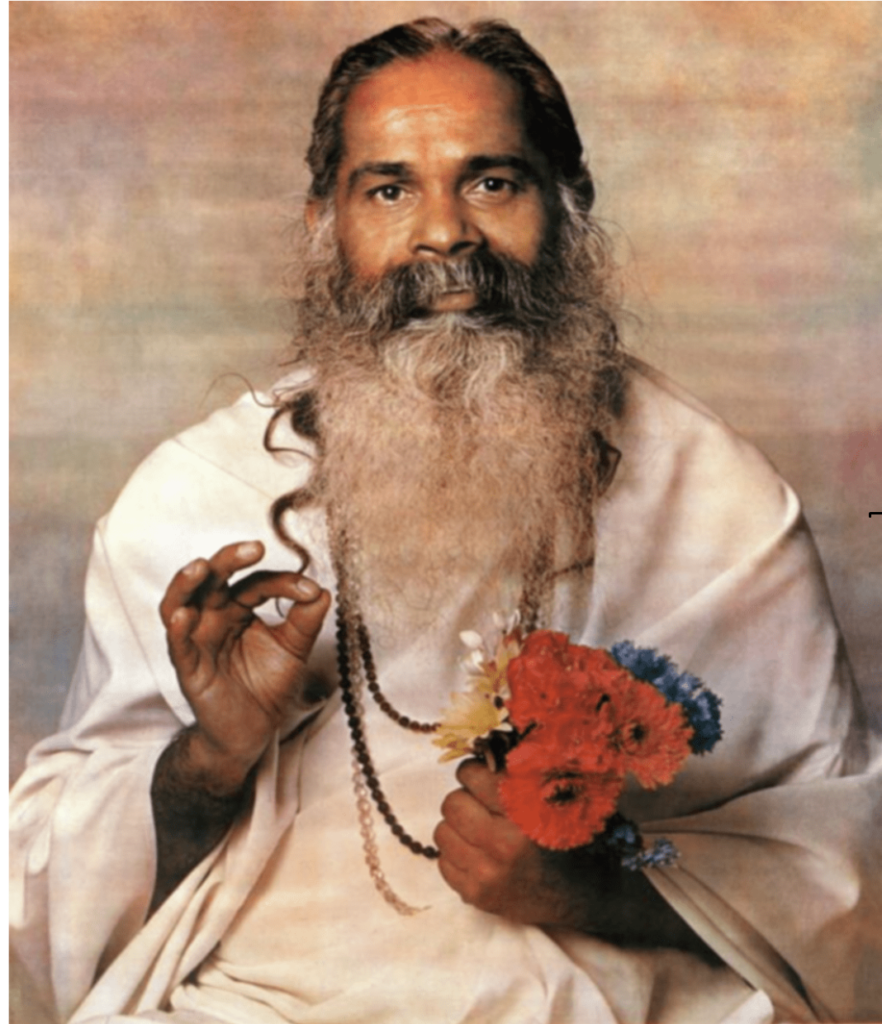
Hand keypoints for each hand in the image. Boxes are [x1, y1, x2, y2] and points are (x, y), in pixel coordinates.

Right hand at [159, 540, 330, 789]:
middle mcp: (214, 618)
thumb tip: (323, 591)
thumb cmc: (266, 687)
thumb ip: (306, 621)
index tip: (309, 592)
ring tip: (201, 568)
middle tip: (254, 548)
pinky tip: (184, 616)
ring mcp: (198, 641)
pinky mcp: (189, 669)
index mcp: (238, 609)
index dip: (283, 584)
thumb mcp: (294, 650)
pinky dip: (178, 629)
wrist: (251, 733)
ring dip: (187, 584)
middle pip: (214, 580)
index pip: (256, 584)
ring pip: (181, 603)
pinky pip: (179, 646)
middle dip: (230, 560)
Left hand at [435, 761, 720, 956]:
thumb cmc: (570, 839)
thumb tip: (484, 744)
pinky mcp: (475, 896)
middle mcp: (503, 846)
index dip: (474, 772)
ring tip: (482, 831)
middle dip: (464, 799)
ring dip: (458, 828)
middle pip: (452, 803)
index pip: (473, 776)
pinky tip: (481, 855)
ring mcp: (486, 875)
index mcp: (525, 815)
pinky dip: (458, 854)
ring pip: (442, 832)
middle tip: (481, 805)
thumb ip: (523, 772)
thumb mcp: (557, 797)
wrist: (581, 896)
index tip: (480, 776)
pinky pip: (443, 862)